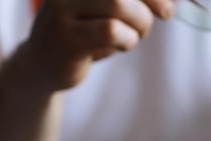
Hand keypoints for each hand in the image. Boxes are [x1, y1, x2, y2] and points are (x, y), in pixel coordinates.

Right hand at [23, 0, 174, 91]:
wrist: (41, 63)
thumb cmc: (83, 30)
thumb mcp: (107, 4)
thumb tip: (169, 0)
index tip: (168, 3)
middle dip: (153, 1)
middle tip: (164, 15)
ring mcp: (63, 8)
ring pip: (120, 4)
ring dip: (141, 23)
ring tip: (135, 35)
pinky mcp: (67, 38)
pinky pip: (112, 31)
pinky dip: (128, 40)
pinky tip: (122, 45)